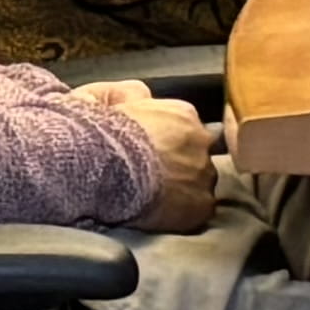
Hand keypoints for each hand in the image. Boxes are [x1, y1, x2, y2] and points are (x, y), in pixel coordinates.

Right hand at [94, 89, 218, 232]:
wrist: (105, 166)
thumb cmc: (106, 134)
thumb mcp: (115, 99)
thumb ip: (135, 95)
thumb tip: (142, 95)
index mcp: (183, 114)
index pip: (188, 128)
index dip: (171, 143)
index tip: (155, 153)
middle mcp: (201, 140)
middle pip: (198, 154)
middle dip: (183, 164)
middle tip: (156, 176)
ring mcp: (204, 172)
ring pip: (201, 182)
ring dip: (185, 189)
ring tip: (158, 197)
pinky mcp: (202, 204)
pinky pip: (199, 209)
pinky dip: (184, 213)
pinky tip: (164, 213)